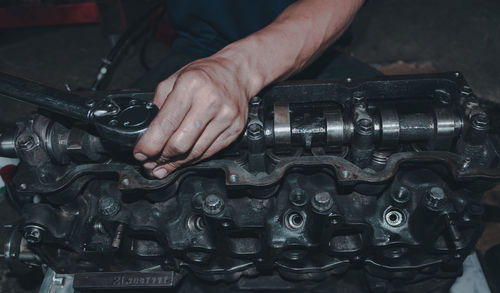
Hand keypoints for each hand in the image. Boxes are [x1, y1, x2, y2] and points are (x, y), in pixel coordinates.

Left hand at [133, 55, 249, 177]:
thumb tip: (148, 133)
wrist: (236, 73)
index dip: (150, 144)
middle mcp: (210, 101)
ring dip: (175, 163)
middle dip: (161, 157)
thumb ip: (160, 104)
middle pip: (180, 143)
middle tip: (150, 161)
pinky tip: (181, 160)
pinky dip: (192, 160)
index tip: (140, 153)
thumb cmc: (205, 75)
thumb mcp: (175, 79)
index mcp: (191, 85)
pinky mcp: (235, 130)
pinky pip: (209, 152)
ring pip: (194, 152)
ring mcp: (225, 117)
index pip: (166, 123)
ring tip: (163, 165)